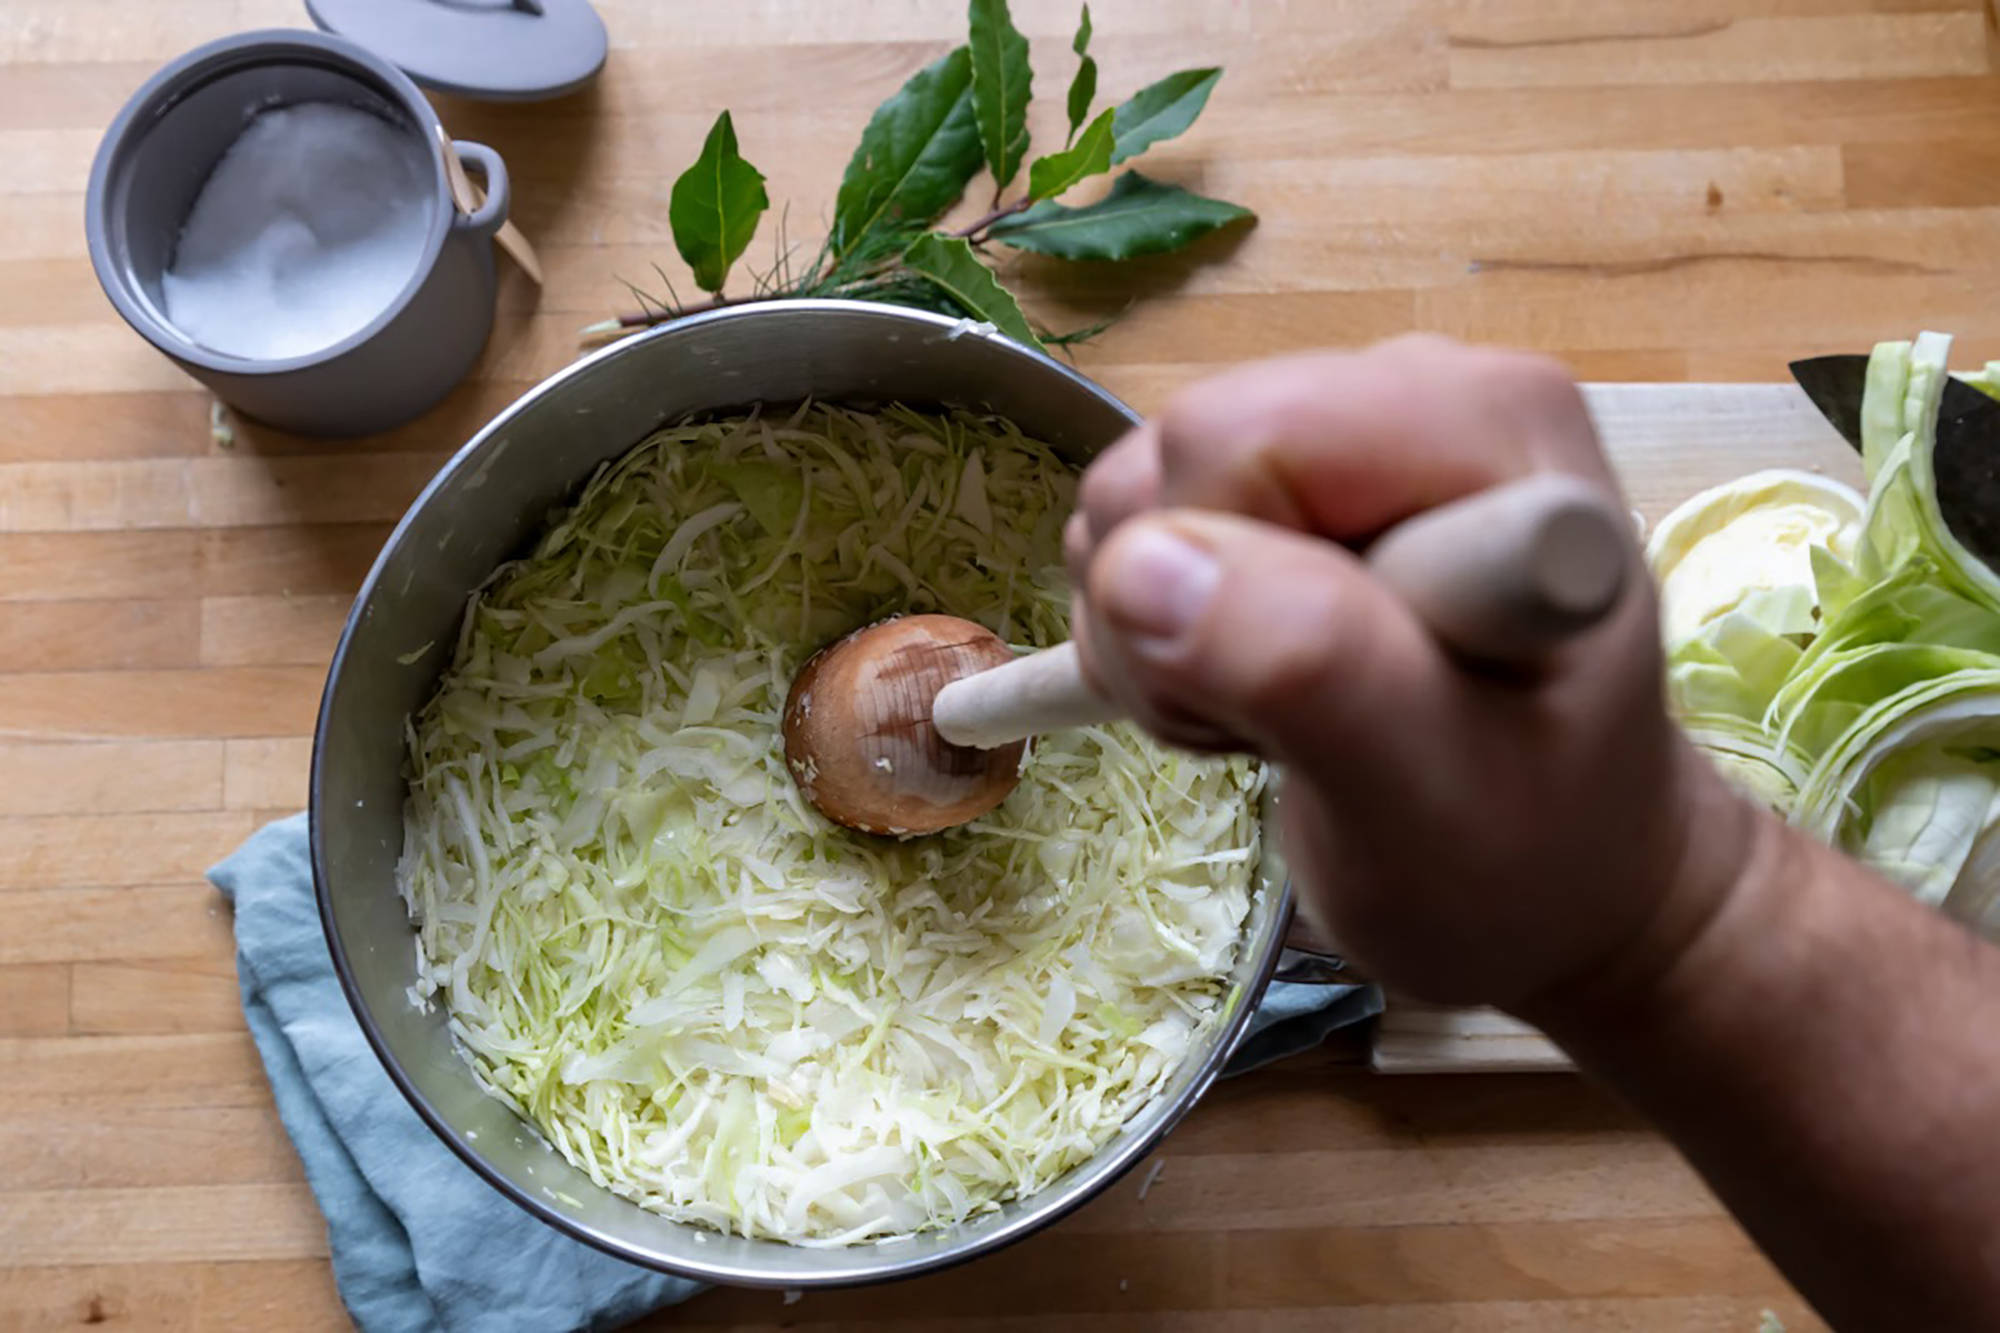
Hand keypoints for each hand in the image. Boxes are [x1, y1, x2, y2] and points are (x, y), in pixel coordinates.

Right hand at [1068, 335, 1766, 1010]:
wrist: (1563, 889)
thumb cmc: (1524, 860)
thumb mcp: (1428, 796)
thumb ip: (1309, 665)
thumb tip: (1142, 567)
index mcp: (1492, 424)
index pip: (1245, 438)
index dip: (1226, 579)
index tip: (1315, 703)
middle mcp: (1419, 391)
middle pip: (1183, 450)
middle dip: (1183, 610)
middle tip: (1286, 727)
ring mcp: (1347, 433)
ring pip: (1139, 491)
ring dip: (1163, 633)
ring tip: (1284, 720)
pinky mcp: (1285, 482)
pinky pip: (1136, 524)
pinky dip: (1157, 631)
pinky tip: (1255, 690)